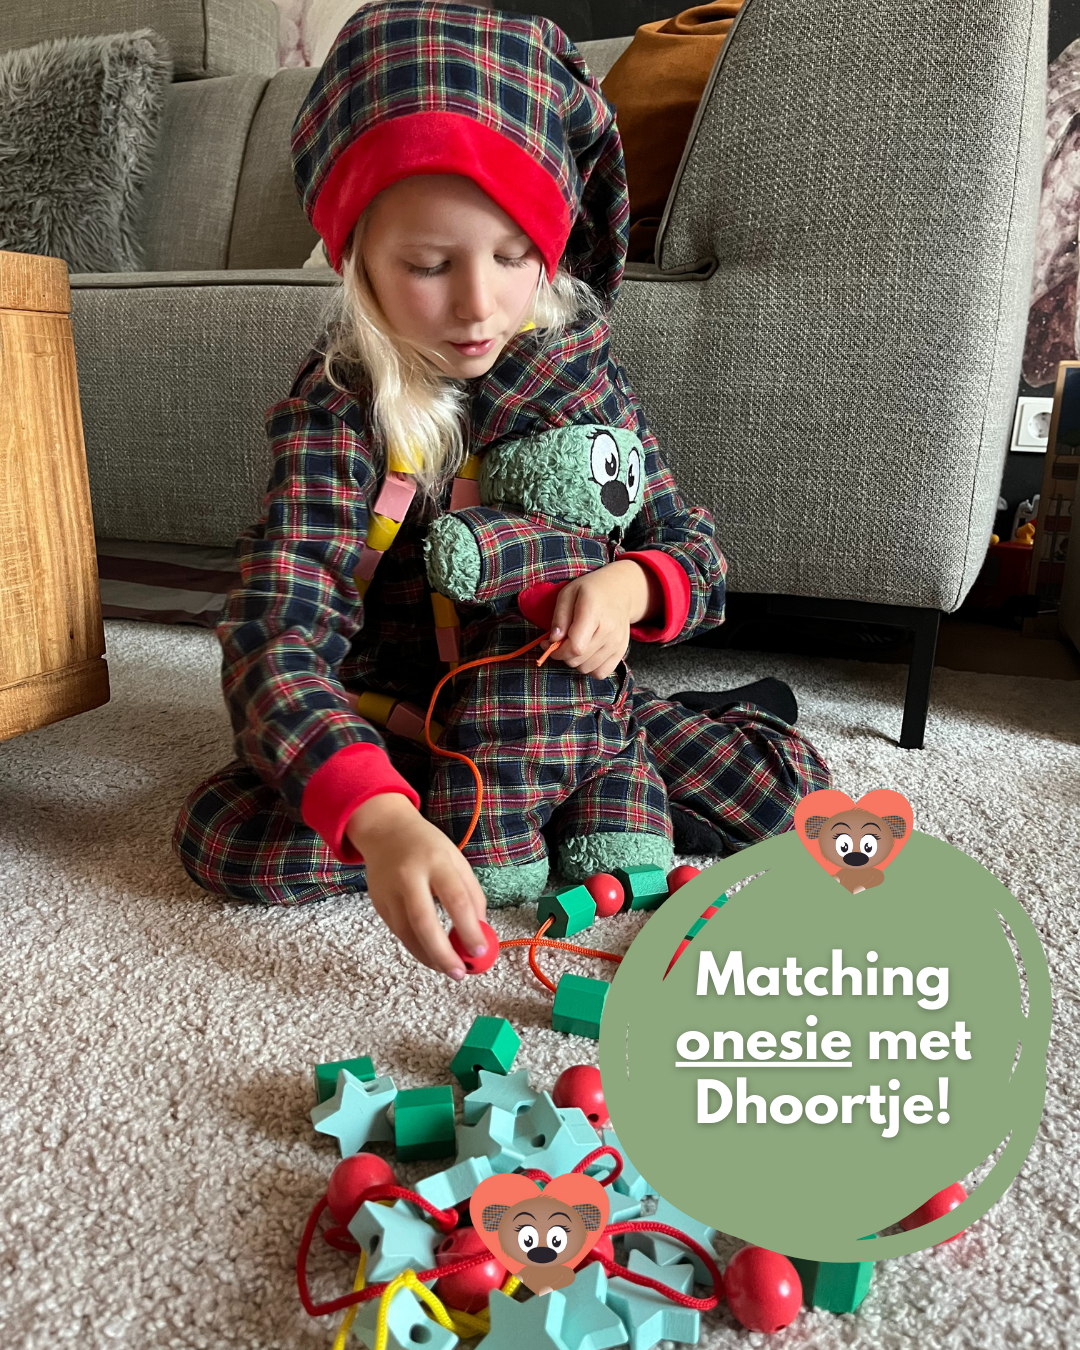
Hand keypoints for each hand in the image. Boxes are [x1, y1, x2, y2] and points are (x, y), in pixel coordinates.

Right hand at [345, 794, 487, 978]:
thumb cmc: (428, 847)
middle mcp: (409, 876)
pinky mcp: (378, 903)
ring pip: (407, 933)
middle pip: (424, 922)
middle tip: (460, 973)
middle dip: (443, 953)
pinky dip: (416, 947)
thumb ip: (471, 894)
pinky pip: (398, 932)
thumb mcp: (457, 860)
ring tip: (448, 969)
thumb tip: (480, 932)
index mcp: (436, 861)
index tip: (481, 950)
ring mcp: (389, 891)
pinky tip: (431, 955)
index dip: (469, 928)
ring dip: (428, 957)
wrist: (385, 831)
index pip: (455, 900)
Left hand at [548, 560, 660, 677]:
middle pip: (579, 659)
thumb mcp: (568, 594)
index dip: (557, 651)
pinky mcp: (621, 651)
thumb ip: (559, 617)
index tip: (548, 644)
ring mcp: (617, 643)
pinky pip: (601, 673)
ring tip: (575, 645)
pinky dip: (590, 668)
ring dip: (576, 661)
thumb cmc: (590, 590)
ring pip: (587, 668)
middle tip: (560, 642)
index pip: (574, 647)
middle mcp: (609, 631)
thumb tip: (553, 640)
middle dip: (563, 655)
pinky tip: (587, 654)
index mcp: (594, 613)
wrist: (620, 590)